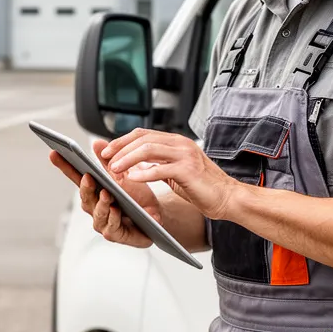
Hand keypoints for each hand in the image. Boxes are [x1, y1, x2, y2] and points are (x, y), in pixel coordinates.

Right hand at [49, 139, 161, 247]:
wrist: (156, 215)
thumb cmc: (137, 196)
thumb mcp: (124, 175)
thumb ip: (109, 161)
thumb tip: (96, 142)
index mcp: (93, 190)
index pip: (75, 176)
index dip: (64, 165)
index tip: (54, 152)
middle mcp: (93, 206)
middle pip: (85, 196)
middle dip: (85, 187)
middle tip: (88, 176)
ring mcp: (102, 221)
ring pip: (97, 212)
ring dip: (101, 203)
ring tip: (106, 194)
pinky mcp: (114, 234)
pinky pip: (111, 227)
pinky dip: (113, 218)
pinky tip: (116, 210)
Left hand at [101, 128, 239, 219]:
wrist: (226, 197)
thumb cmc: (201, 187)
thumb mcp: (174, 170)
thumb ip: (156, 163)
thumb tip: (133, 163)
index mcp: (176, 142)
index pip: (142, 134)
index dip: (121, 141)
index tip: (107, 151)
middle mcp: (180, 144)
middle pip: (142, 138)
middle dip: (120, 148)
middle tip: (106, 159)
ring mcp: (185, 155)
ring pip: (148, 149)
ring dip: (127, 159)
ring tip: (114, 169)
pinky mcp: (188, 170)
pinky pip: (160, 169)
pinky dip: (143, 173)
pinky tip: (132, 179)